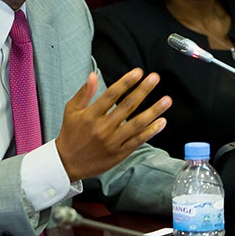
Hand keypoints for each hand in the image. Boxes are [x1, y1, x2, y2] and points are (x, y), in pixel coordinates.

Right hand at [55, 69, 171, 180]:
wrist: (67, 163)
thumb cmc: (70, 134)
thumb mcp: (71, 110)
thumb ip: (84, 93)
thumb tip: (93, 75)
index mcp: (90, 115)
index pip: (111, 94)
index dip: (126, 82)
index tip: (138, 72)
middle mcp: (102, 128)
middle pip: (127, 106)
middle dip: (143, 90)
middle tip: (155, 78)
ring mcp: (112, 142)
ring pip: (137, 124)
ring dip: (154, 111)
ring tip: (166, 100)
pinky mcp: (119, 153)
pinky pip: (138, 141)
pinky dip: (151, 131)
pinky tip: (161, 122)